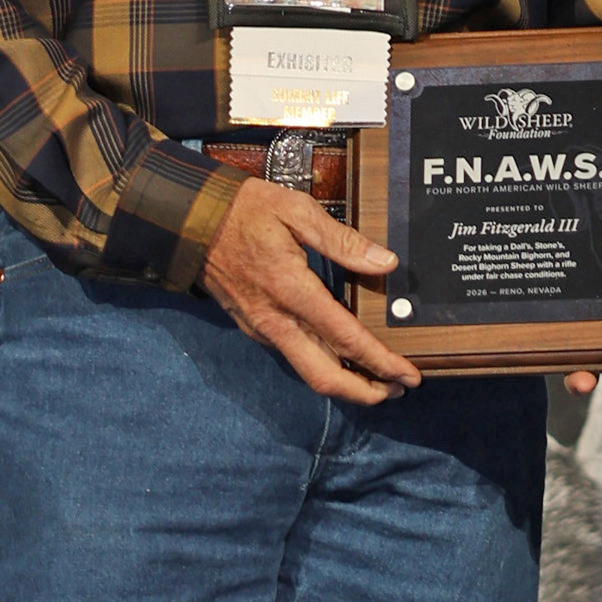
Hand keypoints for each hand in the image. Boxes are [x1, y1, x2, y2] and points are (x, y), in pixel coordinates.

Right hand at [200, 176, 421, 401]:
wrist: (191, 221)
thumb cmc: (244, 210)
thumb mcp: (296, 211)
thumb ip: (342, 241)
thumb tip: (385, 263)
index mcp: (292, 290)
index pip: (346, 339)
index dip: (382, 362)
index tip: (409, 375)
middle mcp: (276, 321)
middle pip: (324, 377)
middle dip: (366, 392)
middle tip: (398, 390)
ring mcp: (262, 329)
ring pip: (308, 372)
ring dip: (346, 383)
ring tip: (379, 379)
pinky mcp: (254, 328)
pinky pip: (295, 357)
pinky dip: (324, 365)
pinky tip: (344, 356)